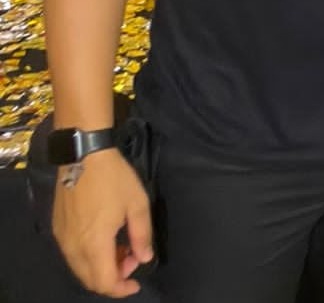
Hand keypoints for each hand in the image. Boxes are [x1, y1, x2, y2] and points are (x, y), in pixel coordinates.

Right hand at [53, 148, 153, 296]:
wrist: (84, 156)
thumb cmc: (115, 179)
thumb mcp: (137, 204)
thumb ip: (142, 235)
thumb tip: (144, 258)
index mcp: (94, 243)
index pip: (104, 282)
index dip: (121, 288)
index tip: (136, 282)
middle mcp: (73, 246)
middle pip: (90, 280)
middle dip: (114, 278)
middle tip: (132, 258)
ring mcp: (62, 238)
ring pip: (80, 269)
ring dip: (101, 267)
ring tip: (122, 248)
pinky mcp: (58, 229)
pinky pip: (73, 255)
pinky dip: (89, 257)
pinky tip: (105, 241)